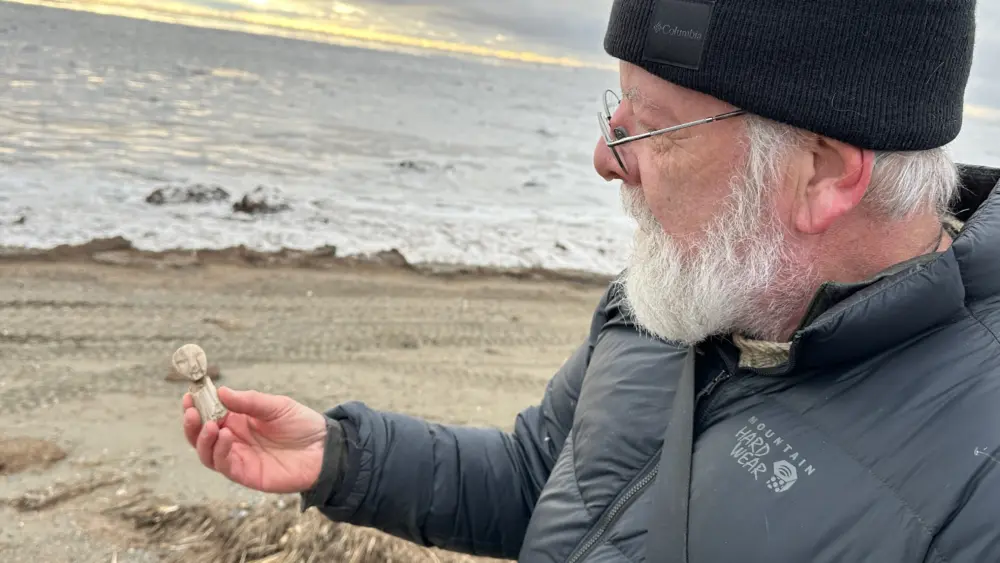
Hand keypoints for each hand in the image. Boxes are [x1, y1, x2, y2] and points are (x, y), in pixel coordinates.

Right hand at [183, 387, 327, 493]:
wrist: (324, 448)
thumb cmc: (301, 425)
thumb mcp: (275, 406)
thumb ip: (249, 401)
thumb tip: (220, 392)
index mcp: (238, 421)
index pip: (209, 415)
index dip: (196, 406)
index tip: (188, 395)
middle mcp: (234, 440)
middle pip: (202, 436)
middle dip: (192, 424)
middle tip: (191, 410)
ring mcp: (239, 458)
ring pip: (207, 453)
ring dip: (202, 439)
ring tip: (210, 424)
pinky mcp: (246, 474)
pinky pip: (224, 465)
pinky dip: (220, 451)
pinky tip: (225, 436)